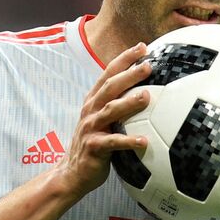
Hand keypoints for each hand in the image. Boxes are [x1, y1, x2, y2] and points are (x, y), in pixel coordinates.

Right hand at [53, 42, 151, 199]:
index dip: (124, 59)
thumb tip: (147, 94)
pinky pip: (113, 143)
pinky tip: (144, 142)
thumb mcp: (103, 121)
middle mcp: (90, 111)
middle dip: (128, 74)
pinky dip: (129, 141)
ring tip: (146, 97)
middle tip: (148, 65)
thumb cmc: (94, 145)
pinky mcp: (93, 147)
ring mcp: (90, 128)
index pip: (108, 74)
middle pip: (110, 87)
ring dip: (129, 103)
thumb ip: (118, 106)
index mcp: (93, 101)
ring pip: (110, 111)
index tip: (142, 47)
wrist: (72, 172)